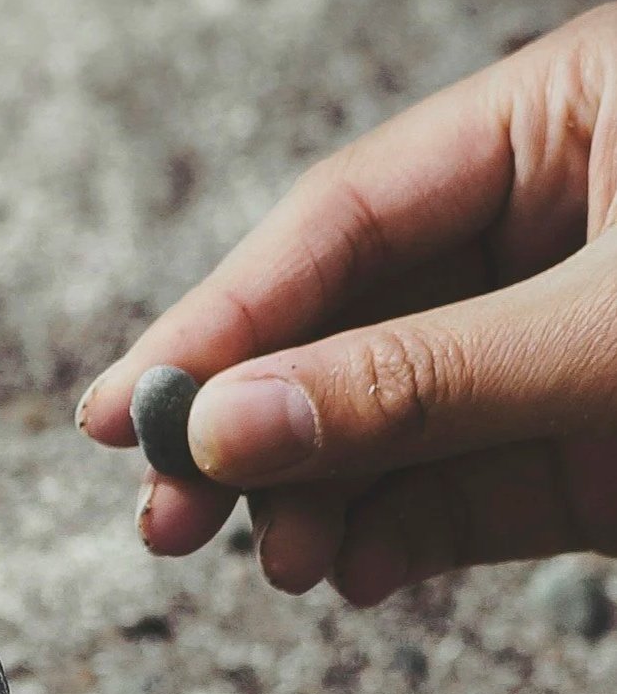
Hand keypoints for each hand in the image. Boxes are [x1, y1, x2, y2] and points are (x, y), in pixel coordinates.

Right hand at [78, 4, 616, 604]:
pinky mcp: (582, 460)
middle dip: (252, 430)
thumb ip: (419, 381)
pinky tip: (349, 570)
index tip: (126, 409)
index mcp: (565, 123)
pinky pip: (460, 497)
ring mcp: (560, 352)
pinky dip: (394, 540)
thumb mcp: (611, 332)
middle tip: (165, 515)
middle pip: (344, 327)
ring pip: (391, 426)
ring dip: (313, 501)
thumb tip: (223, 428)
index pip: (343, 220)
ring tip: (279, 562)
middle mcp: (550, 235)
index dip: (223, 318)